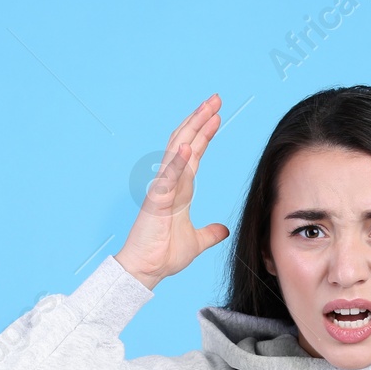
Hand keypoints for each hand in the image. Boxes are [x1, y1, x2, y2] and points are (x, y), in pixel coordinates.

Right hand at [114, 94, 230, 288]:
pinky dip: (179, 161)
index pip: (195, 154)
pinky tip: (190, 145)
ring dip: (193, 129)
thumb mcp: (196, 241)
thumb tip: (224, 230)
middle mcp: (170, 183)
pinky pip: (169, 178)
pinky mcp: (156, 202)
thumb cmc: (164, 255)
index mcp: (179, 189)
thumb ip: (210, 233)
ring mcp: (162, 190)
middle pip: (186, 142)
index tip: (217, 114)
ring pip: (178, 152)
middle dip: (200, 119)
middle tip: (216, 98)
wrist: (146, 271)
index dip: (205, 133)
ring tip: (208, 109)